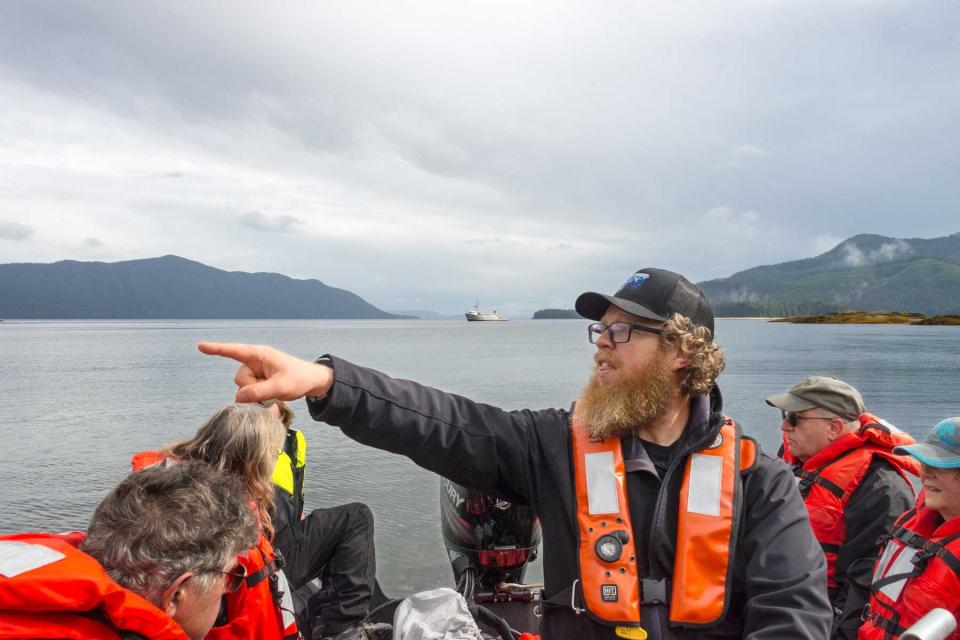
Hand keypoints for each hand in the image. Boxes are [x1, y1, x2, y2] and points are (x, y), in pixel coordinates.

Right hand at [197, 342, 333, 402]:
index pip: (234, 351)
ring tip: (275, 390)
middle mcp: (255, 361)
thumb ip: (259, 392)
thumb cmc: (299, 378)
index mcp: (259, 355)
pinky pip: (250, 392)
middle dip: (252, 389)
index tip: (200, 346)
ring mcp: (257, 372)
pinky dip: (259, 397)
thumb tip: (238, 397)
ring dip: (257, 394)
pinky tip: (272, 395)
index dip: (217, 349)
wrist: (312, 382)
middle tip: (273, 389)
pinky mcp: (259, 381)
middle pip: (240, 379)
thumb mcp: (280, 386)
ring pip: (244, 388)